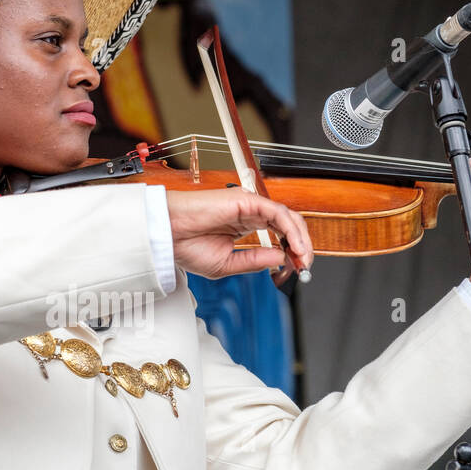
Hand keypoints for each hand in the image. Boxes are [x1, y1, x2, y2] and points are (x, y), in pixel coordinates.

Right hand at [165, 187, 313, 281]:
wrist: (166, 235)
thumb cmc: (185, 246)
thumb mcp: (226, 264)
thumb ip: (254, 260)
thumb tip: (280, 259)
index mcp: (243, 226)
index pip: (277, 234)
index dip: (291, 251)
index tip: (297, 269)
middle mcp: (249, 214)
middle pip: (288, 225)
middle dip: (301, 246)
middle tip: (304, 266)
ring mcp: (249, 205)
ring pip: (287, 218)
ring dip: (300, 239)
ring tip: (302, 259)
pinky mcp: (248, 200)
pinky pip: (278, 213)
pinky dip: (290, 230)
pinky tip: (294, 247)